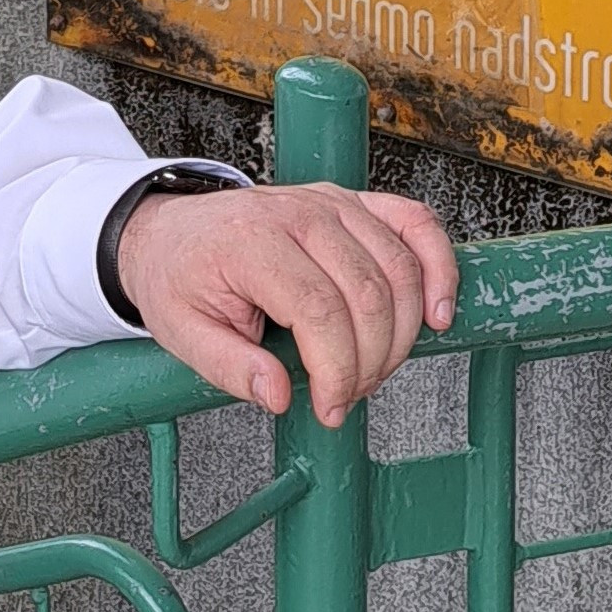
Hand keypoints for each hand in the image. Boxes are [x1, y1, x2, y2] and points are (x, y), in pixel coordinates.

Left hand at [120, 182, 455, 428]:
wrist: (173, 232)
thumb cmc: (179, 277)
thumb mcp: (181, 331)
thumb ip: (229, 367)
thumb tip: (279, 396)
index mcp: (251, 241)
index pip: (318, 310)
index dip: (336, 369)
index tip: (329, 408)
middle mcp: (298, 214)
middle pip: (367, 294)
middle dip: (369, 362)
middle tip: (346, 396)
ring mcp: (331, 203)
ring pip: (398, 269)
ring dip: (401, 334)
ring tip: (373, 370)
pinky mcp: (354, 204)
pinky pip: (416, 223)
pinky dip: (438, 267)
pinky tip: (437, 312)